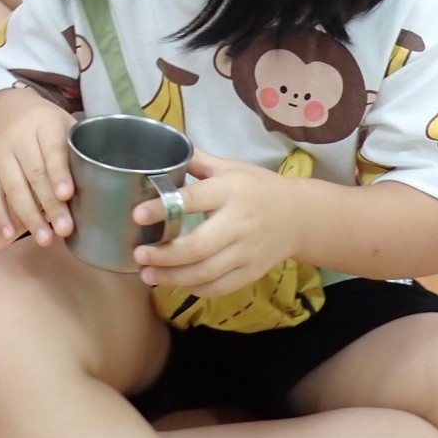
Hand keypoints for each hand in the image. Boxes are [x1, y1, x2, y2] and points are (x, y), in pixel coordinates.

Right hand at [0, 89, 76, 244]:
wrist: (5, 108)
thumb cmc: (45, 123)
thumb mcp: (63, 124)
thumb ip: (77, 149)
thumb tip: (102, 184)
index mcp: (44, 124)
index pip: (52, 150)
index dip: (59, 173)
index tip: (68, 194)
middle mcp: (18, 137)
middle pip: (35, 174)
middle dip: (50, 204)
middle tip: (65, 230)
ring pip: (12, 187)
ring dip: (29, 216)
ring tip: (45, 239)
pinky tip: (10, 233)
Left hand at [132, 151, 296, 296]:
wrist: (299, 216)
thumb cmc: (259, 187)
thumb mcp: (231, 167)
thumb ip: (197, 161)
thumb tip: (163, 149)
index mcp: (230, 191)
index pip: (193, 200)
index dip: (163, 208)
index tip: (137, 215)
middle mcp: (238, 223)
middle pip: (197, 246)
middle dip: (164, 254)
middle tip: (139, 254)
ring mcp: (246, 252)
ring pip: (205, 272)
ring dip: (172, 277)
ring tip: (147, 274)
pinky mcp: (252, 273)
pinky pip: (219, 287)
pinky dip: (195, 289)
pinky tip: (176, 284)